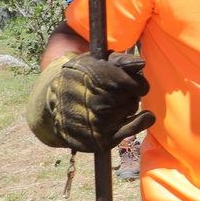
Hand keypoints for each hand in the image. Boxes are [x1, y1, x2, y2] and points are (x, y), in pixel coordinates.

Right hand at [27, 52, 155, 153]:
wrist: (55, 109)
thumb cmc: (80, 80)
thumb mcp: (93, 63)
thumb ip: (120, 61)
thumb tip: (141, 64)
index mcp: (88, 77)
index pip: (127, 81)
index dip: (135, 82)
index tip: (132, 83)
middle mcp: (91, 100)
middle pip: (130, 95)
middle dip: (129, 93)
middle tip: (117, 94)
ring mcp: (96, 122)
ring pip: (131, 108)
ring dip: (128, 105)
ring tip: (113, 105)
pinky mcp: (101, 140)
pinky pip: (134, 128)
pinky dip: (142, 121)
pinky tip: (144, 116)